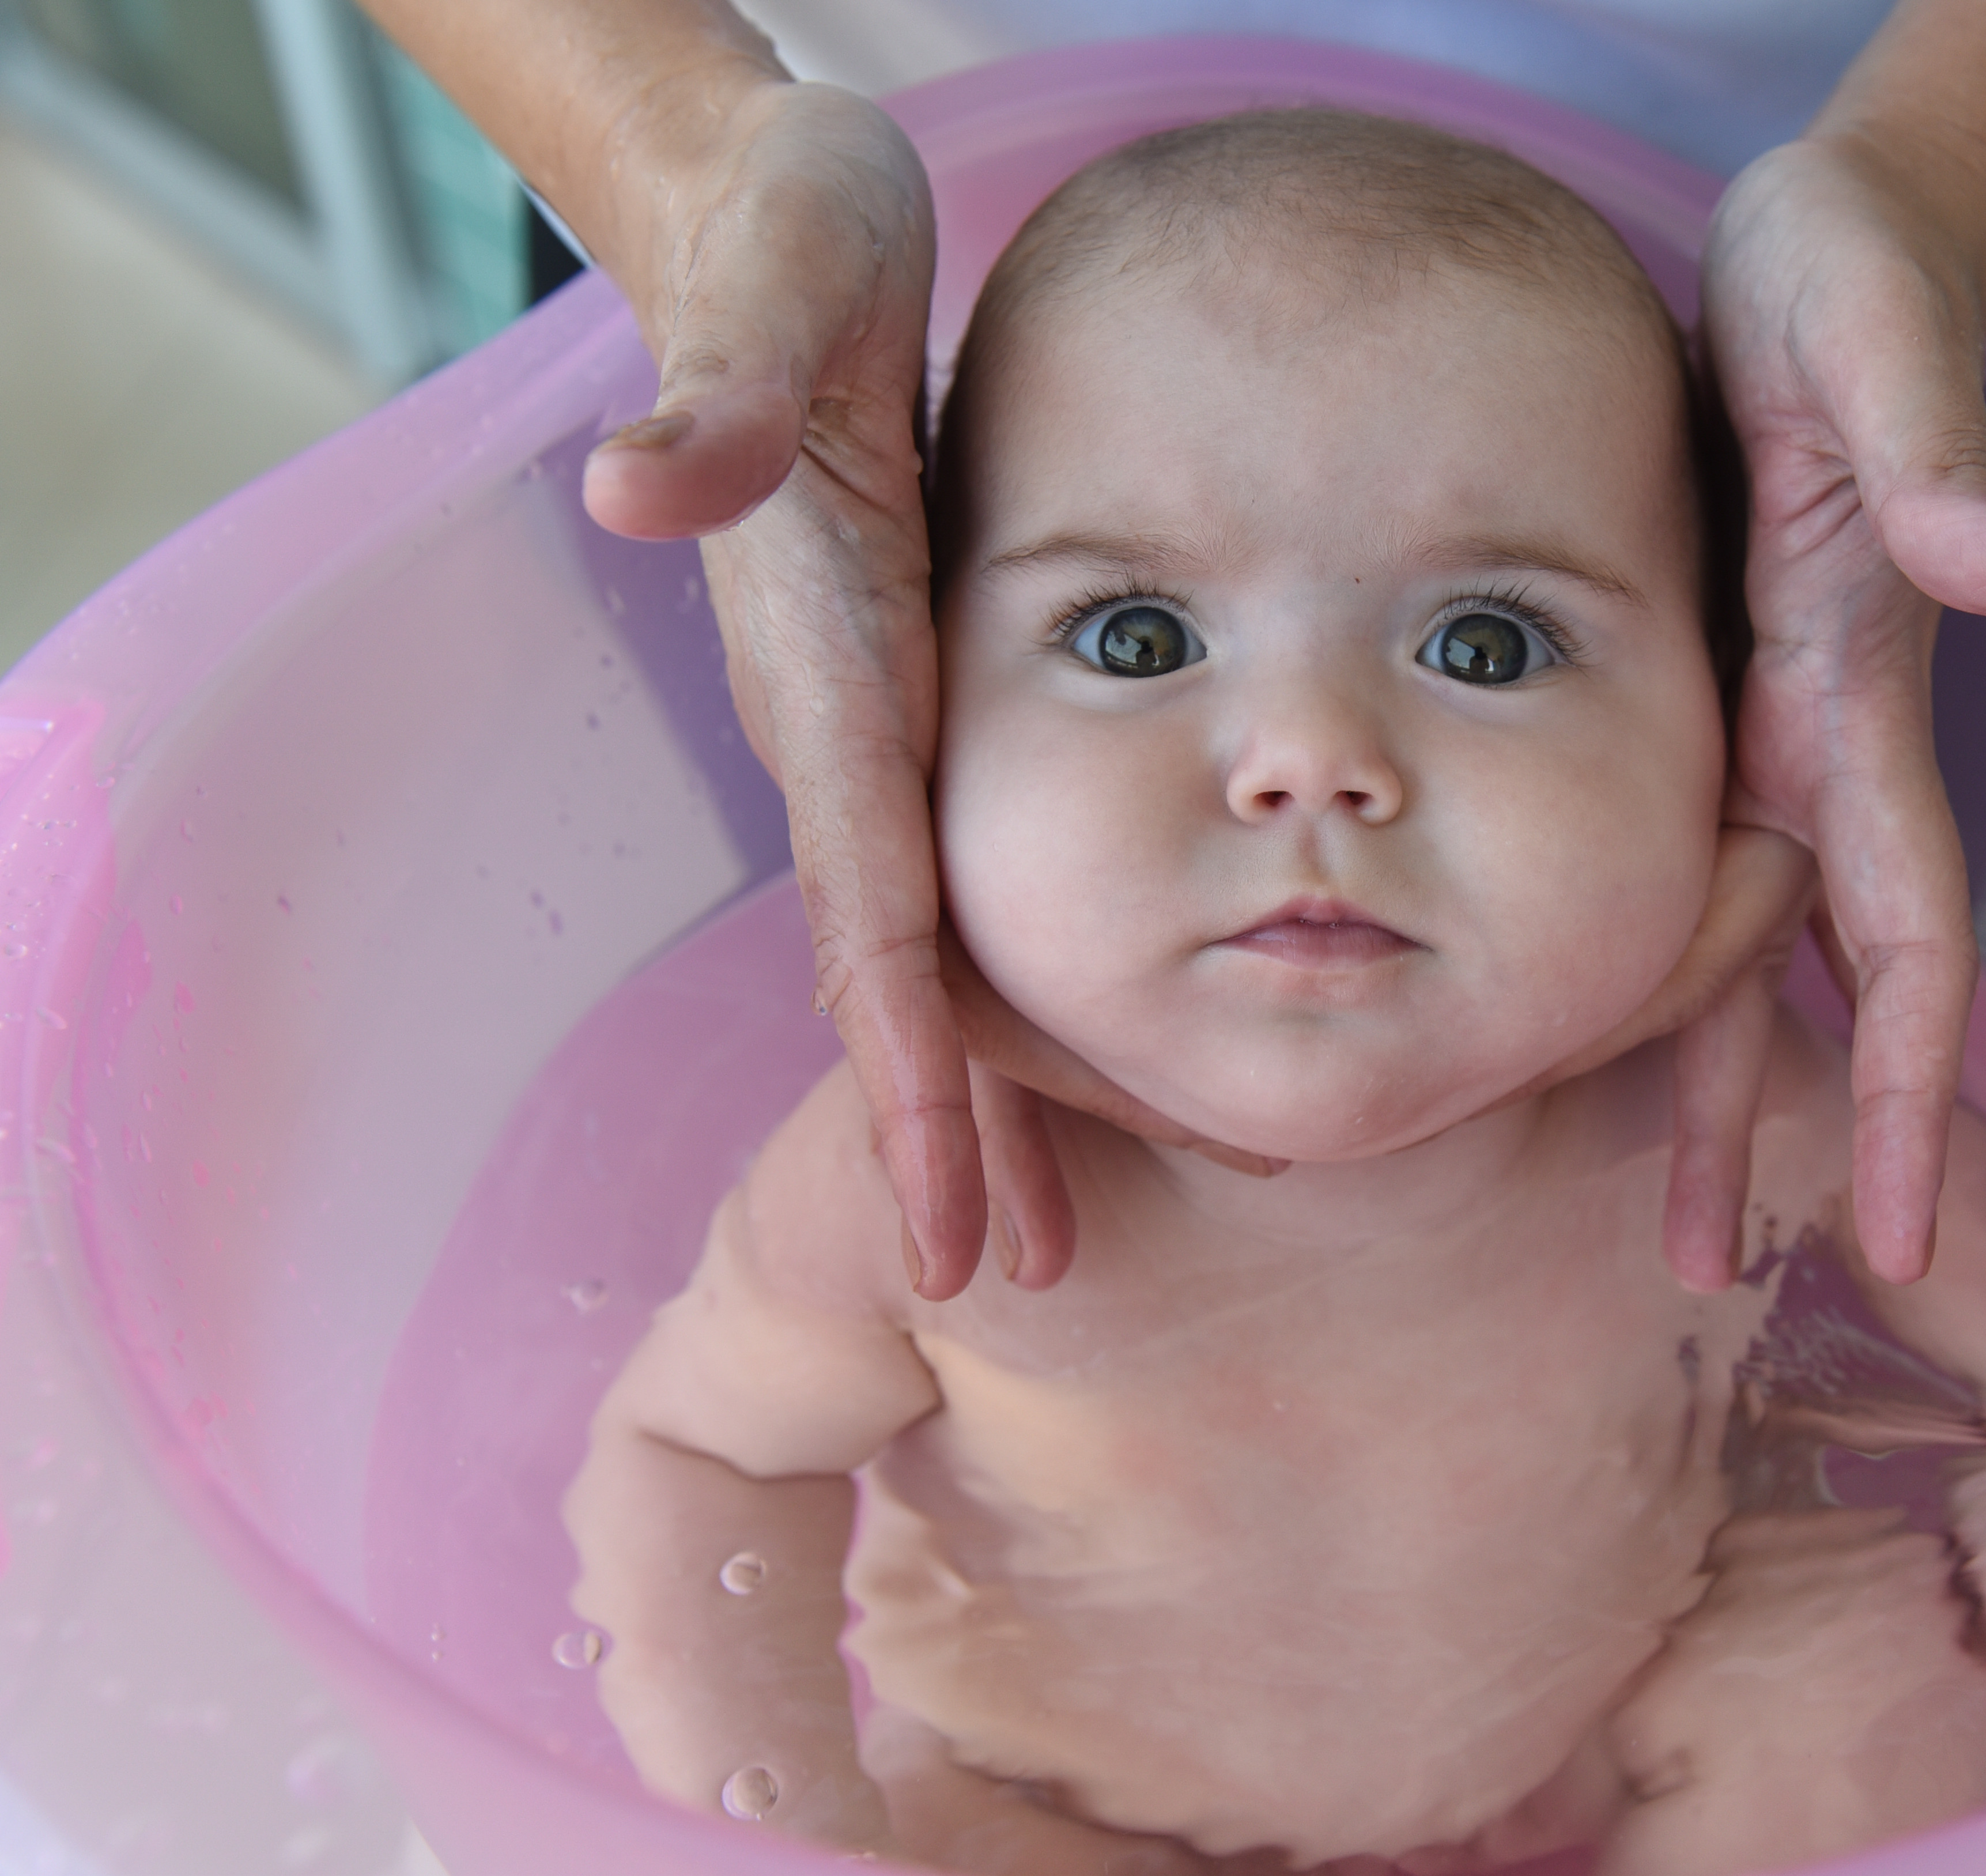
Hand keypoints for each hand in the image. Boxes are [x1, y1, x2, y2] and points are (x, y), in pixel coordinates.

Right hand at [581, 78, 1270, 1297]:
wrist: (763, 220)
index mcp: (831, 688)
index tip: (946, 1229)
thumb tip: (639, 481)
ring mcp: (873, 719)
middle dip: (955, 1132)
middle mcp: (839, 731)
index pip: (873, 926)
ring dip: (991, 1076)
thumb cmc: (782, 257)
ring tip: (1056, 1212)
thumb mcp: (769, 301)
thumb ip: (716, 407)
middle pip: (901, 976)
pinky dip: (1014, 962)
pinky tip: (1075, 1024)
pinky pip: (961, 860)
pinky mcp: (912, 686)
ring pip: (933, 939)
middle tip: (1014, 1275)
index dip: (914, 1085)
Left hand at [1694, 127, 1985, 1285]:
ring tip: (1677, 1235)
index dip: (1906, 1088)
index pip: (1911, 939)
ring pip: (1736, 954)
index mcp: (1860, 708)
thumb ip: (1952, 472)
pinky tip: (1568, 1034)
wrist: (1815, 242)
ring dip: (1709, 1089)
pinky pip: (1667, 870)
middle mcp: (1818, 749)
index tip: (1903, 1235)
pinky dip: (1641, 970)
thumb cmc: (1852, 287)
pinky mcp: (1702, 701)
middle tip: (1719, 1274)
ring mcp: (1760, 735)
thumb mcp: (1882, 357)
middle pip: (1820, 990)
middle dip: (1798, 1136)